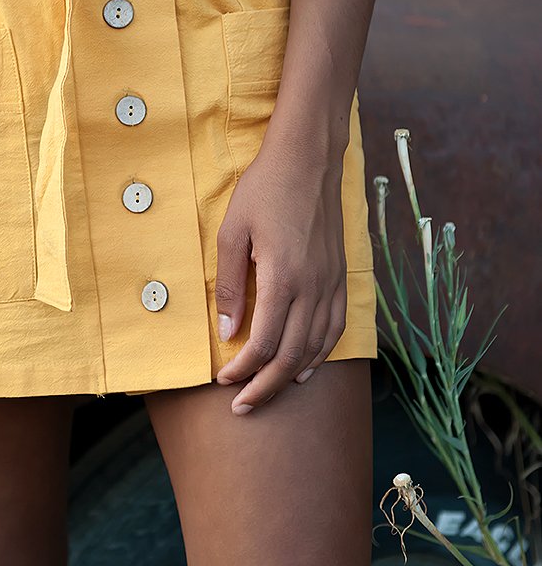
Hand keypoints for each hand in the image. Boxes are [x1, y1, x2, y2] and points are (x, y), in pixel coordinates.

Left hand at [214, 127, 347, 414]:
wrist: (307, 159)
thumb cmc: (264, 189)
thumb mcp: (232, 232)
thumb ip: (229, 285)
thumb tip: (226, 331)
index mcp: (283, 279)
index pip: (264, 343)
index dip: (243, 369)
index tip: (224, 381)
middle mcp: (313, 288)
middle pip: (293, 356)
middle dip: (266, 387)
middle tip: (243, 406)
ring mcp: (331, 282)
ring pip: (318, 346)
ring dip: (294, 375)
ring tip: (271, 392)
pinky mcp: (341, 275)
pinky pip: (336, 326)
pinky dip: (322, 352)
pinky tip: (308, 364)